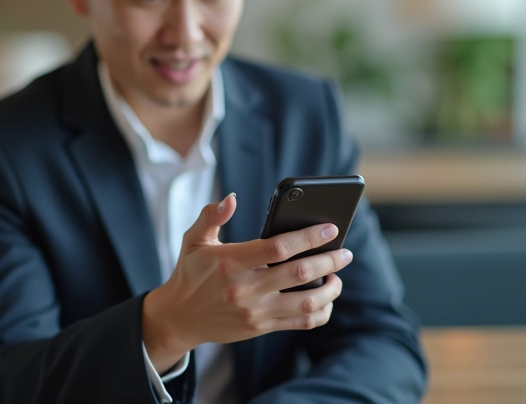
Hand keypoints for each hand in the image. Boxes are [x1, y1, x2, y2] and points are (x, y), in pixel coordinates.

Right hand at [141, 193, 352, 372]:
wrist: (178, 317)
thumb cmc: (190, 272)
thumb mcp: (193, 240)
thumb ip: (212, 216)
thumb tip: (232, 198)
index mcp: (231, 262)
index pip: (278, 247)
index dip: (308, 237)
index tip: (330, 228)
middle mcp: (245, 288)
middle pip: (300, 273)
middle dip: (329, 261)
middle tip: (346, 253)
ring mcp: (255, 311)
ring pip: (306, 303)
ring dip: (330, 289)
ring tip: (337, 276)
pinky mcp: (261, 327)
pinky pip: (300, 323)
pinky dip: (320, 312)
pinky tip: (326, 299)